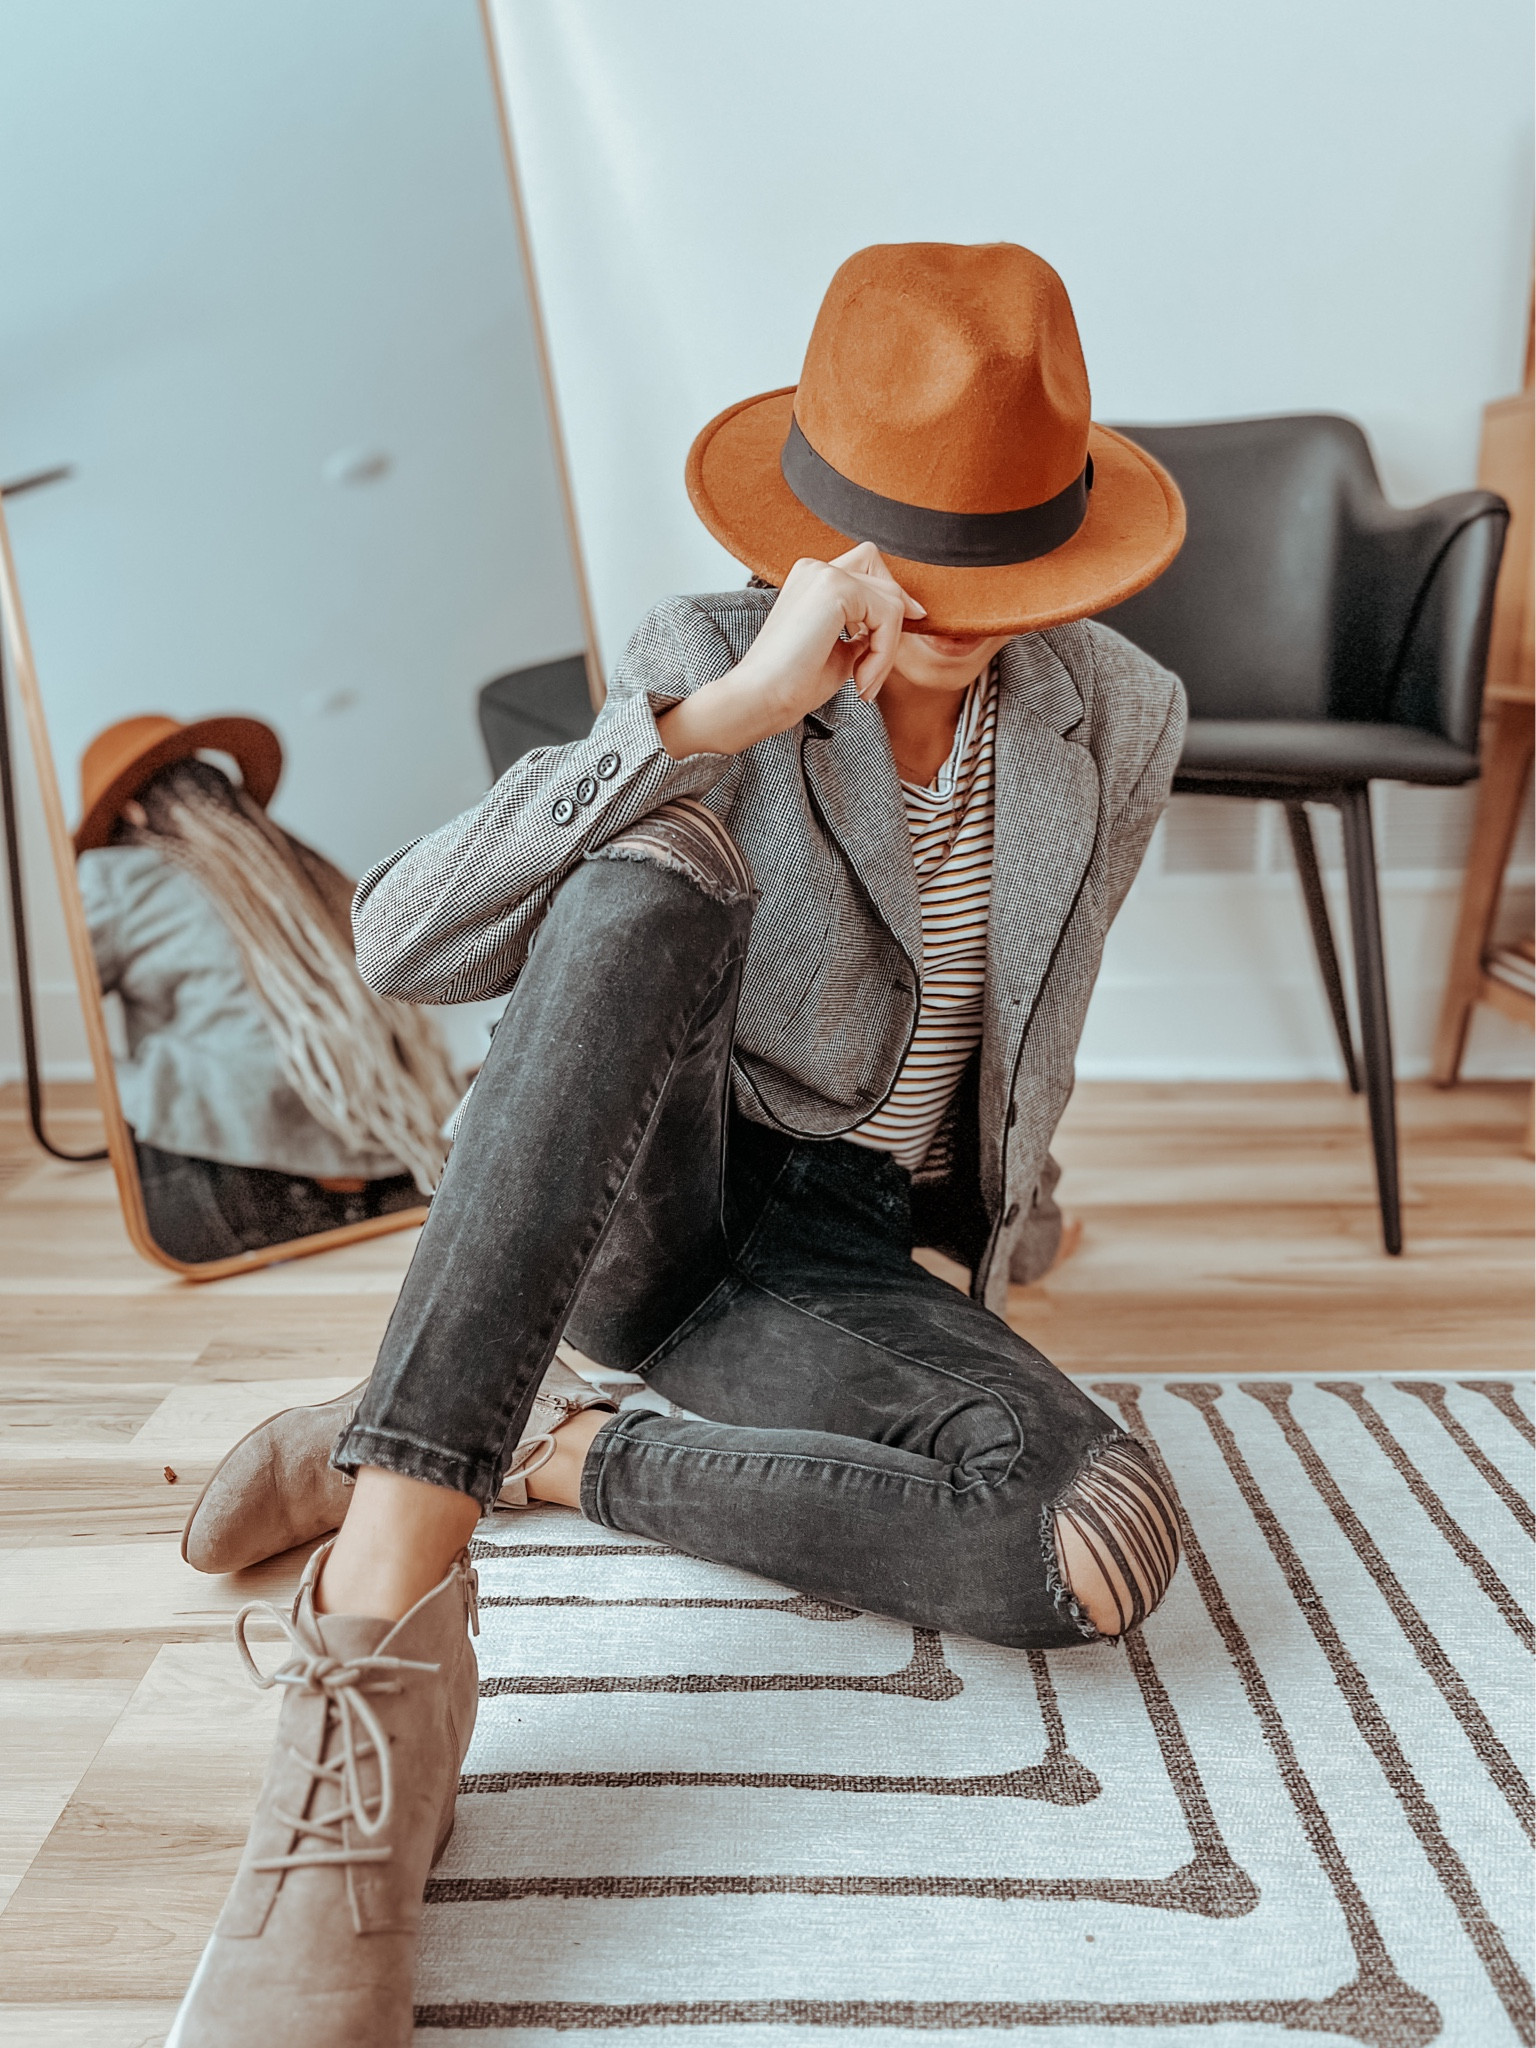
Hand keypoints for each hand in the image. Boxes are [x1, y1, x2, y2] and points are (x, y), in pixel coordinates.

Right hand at [657, 544, 925, 758]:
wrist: (760, 698)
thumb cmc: (793, 684)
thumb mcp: (841, 650)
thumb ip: (866, 630)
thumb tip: (902, 617)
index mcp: (811, 578)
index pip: (867, 571)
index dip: (890, 598)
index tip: (892, 642)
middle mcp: (815, 567)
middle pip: (882, 574)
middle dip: (892, 622)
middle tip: (873, 672)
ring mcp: (824, 573)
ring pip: (890, 598)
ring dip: (888, 647)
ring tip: (864, 682)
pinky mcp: (835, 588)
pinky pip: (887, 615)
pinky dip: (884, 652)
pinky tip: (860, 679)